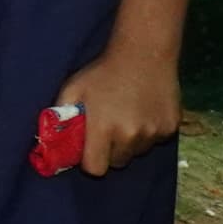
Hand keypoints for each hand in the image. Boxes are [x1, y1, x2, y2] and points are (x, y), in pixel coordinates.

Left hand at [65, 44, 180, 177]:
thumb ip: (60, 117)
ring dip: (130, 142)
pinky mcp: (171, 128)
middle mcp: (130, 136)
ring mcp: (153, 133)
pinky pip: (155, 140)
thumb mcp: (72, 90)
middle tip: (107, 128)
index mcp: (103, 128)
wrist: (143, 54)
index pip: (95, 169)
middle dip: (109, 151)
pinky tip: (143, 111)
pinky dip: (148, 132)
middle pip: (117, 162)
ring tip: (126, 116)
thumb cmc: (102, 72)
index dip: (89, 161)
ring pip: (136, 152)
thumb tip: (51, 141)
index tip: (89, 148)